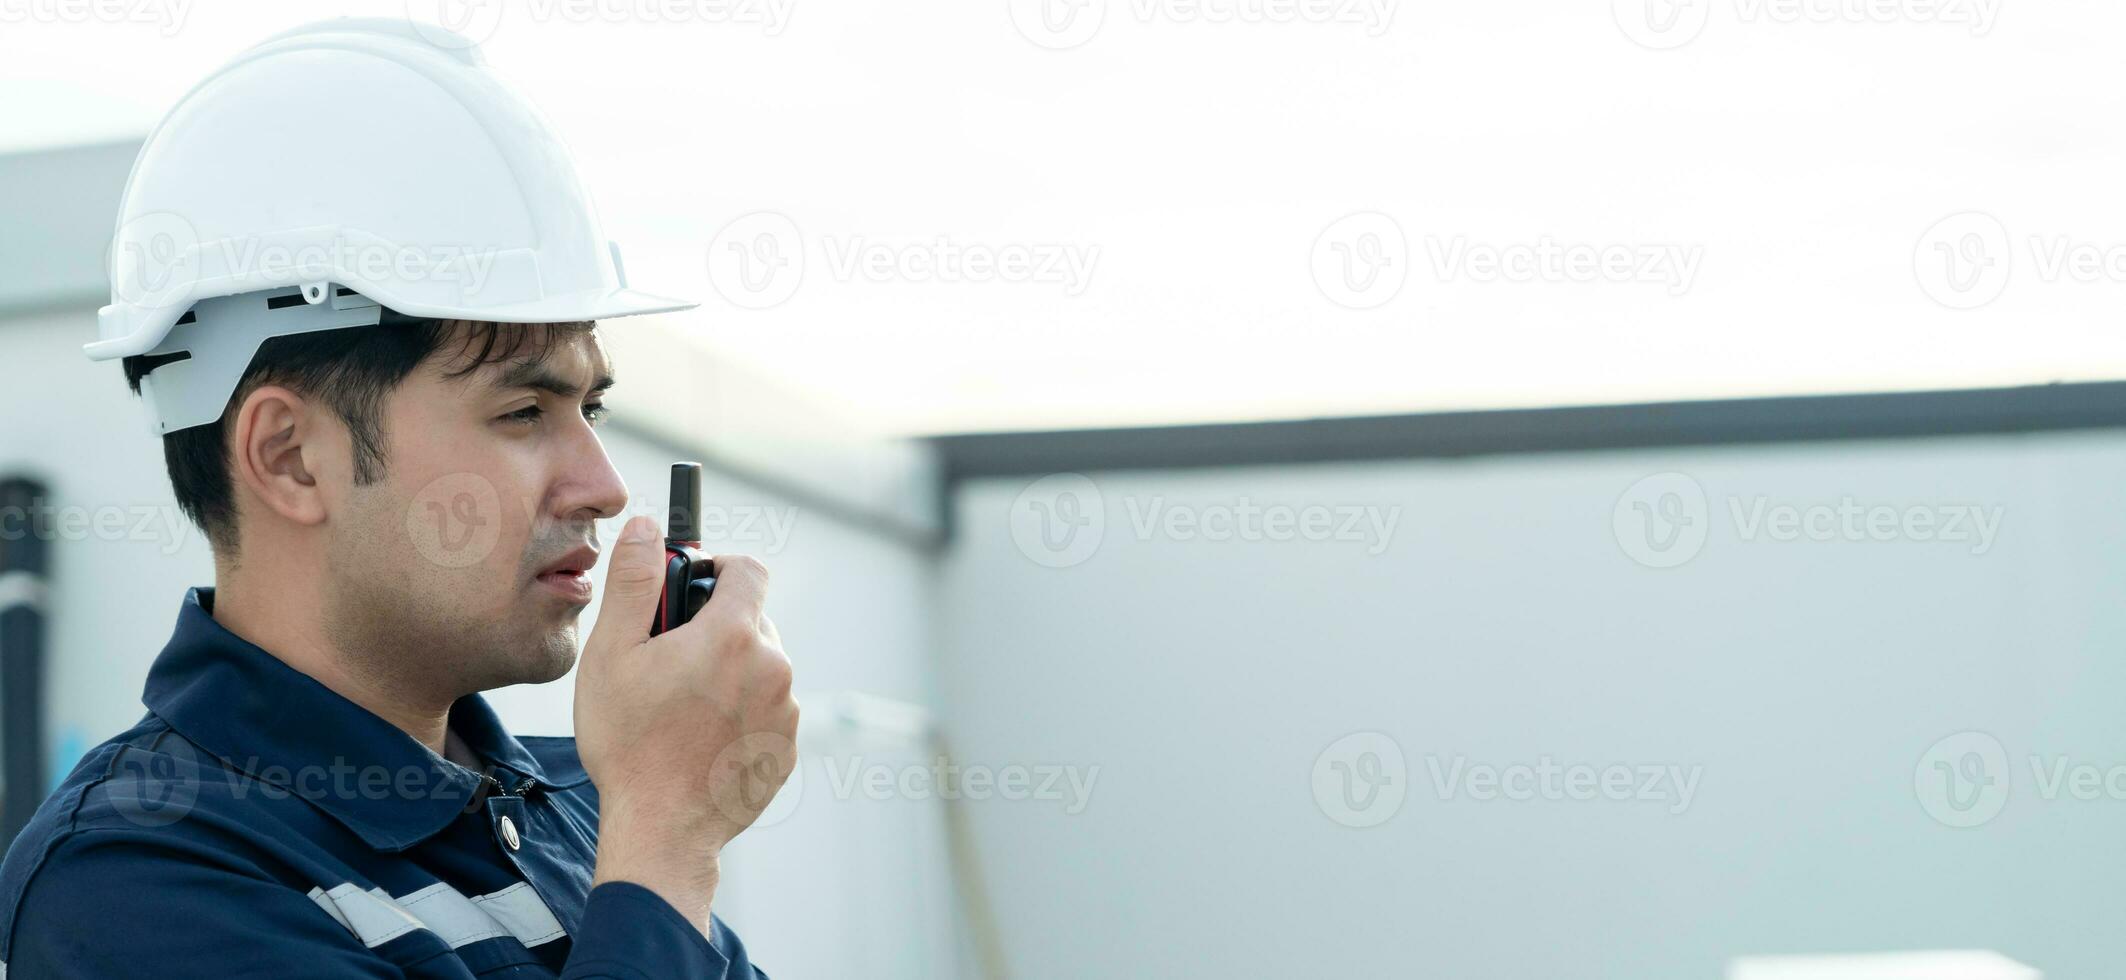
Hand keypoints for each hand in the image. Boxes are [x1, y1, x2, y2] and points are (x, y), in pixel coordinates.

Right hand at [574, 516, 797, 922]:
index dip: (718, 566)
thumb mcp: (613, 654)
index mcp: (734, 636)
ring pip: (761, 665)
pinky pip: (768, 708)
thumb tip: (646, 528)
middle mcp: (774, 667)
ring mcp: (786, 710)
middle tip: (670, 657)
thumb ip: (634, 583)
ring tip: (682, 704)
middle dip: (716, 625)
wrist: (660, 831)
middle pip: (753, 619)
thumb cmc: (628, 743)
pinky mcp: (787, 747)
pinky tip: (700, 735)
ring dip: (729, 670)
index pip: (748, 569)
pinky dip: (741, 710)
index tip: (690, 586)